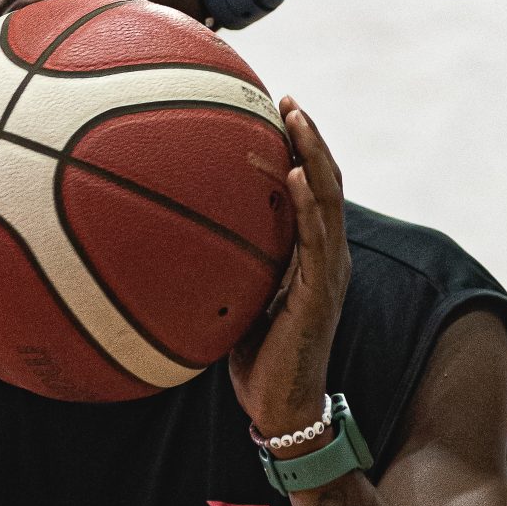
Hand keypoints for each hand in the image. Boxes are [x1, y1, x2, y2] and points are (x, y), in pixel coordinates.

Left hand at [228, 98, 350, 442]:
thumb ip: (227, 263)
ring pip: (328, 200)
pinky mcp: (321, 293)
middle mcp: (327, 255)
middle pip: (326, 182)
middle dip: (309, 137)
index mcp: (309, 254)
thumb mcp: (236, 297)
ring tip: (296, 118)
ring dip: (314, 155)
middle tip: (286, 99)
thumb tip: (178, 232)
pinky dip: (309, 205)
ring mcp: (328, 272)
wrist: (280, 406)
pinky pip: (317, 241)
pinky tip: (296, 176)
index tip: (276, 109)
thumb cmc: (254, 356)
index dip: (300, 148)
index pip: (311, 188)